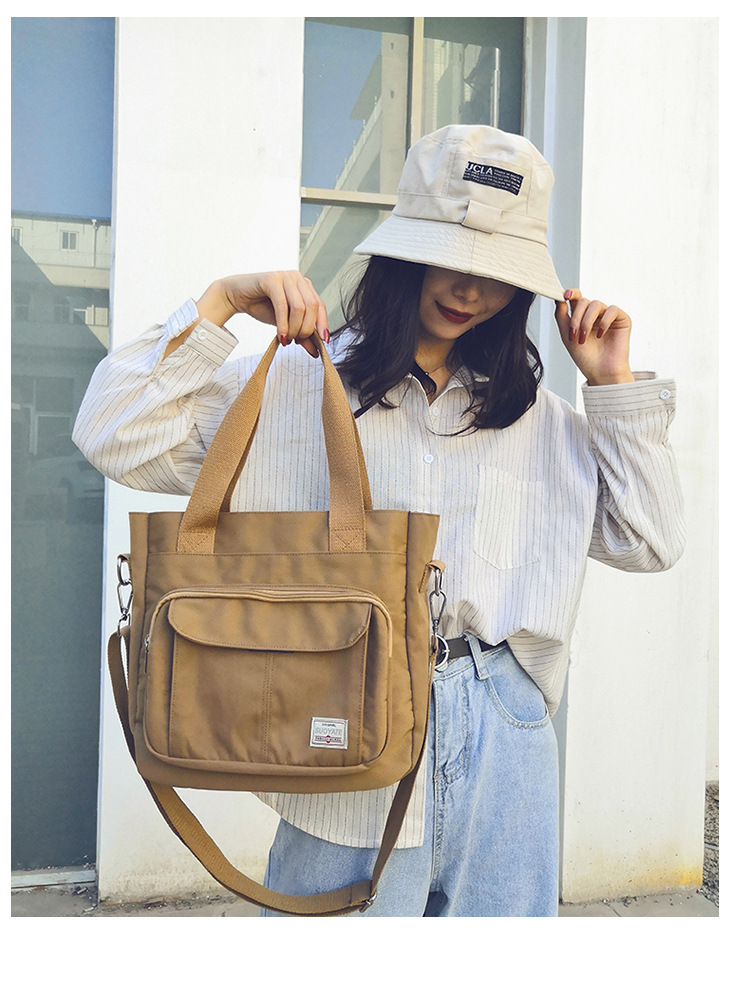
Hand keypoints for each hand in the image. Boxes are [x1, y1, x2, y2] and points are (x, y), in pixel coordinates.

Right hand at [198, 271, 329, 357]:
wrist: (236, 297)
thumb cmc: (262, 307)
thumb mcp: (286, 324)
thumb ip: (301, 335)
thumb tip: (317, 352)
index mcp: (304, 286)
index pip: (320, 306)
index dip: (323, 325)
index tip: (323, 342)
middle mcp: (297, 278)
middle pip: (312, 307)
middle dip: (306, 329)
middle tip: (296, 341)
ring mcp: (285, 277)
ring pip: (300, 307)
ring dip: (294, 328)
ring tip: (287, 339)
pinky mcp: (272, 280)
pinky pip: (283, 306)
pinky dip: (283, 324)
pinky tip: (281, 336)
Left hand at [554, 289, 634, 384]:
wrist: (600, 373)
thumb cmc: (585, 358)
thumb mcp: (567, 336)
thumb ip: (561, 317)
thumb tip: (560, 298)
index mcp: (581, 316)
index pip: (577, 298)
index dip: (571, 293)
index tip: (565, 295)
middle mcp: (595, 314)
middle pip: (584, 301)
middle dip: (576, 318)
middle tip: (574, 335)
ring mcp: (608, 316)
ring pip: (596, 304)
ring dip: (586, 321)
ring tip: (584, 339)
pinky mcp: (622, 319)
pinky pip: (612, 310)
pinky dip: (603, 322)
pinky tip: (600, 335)